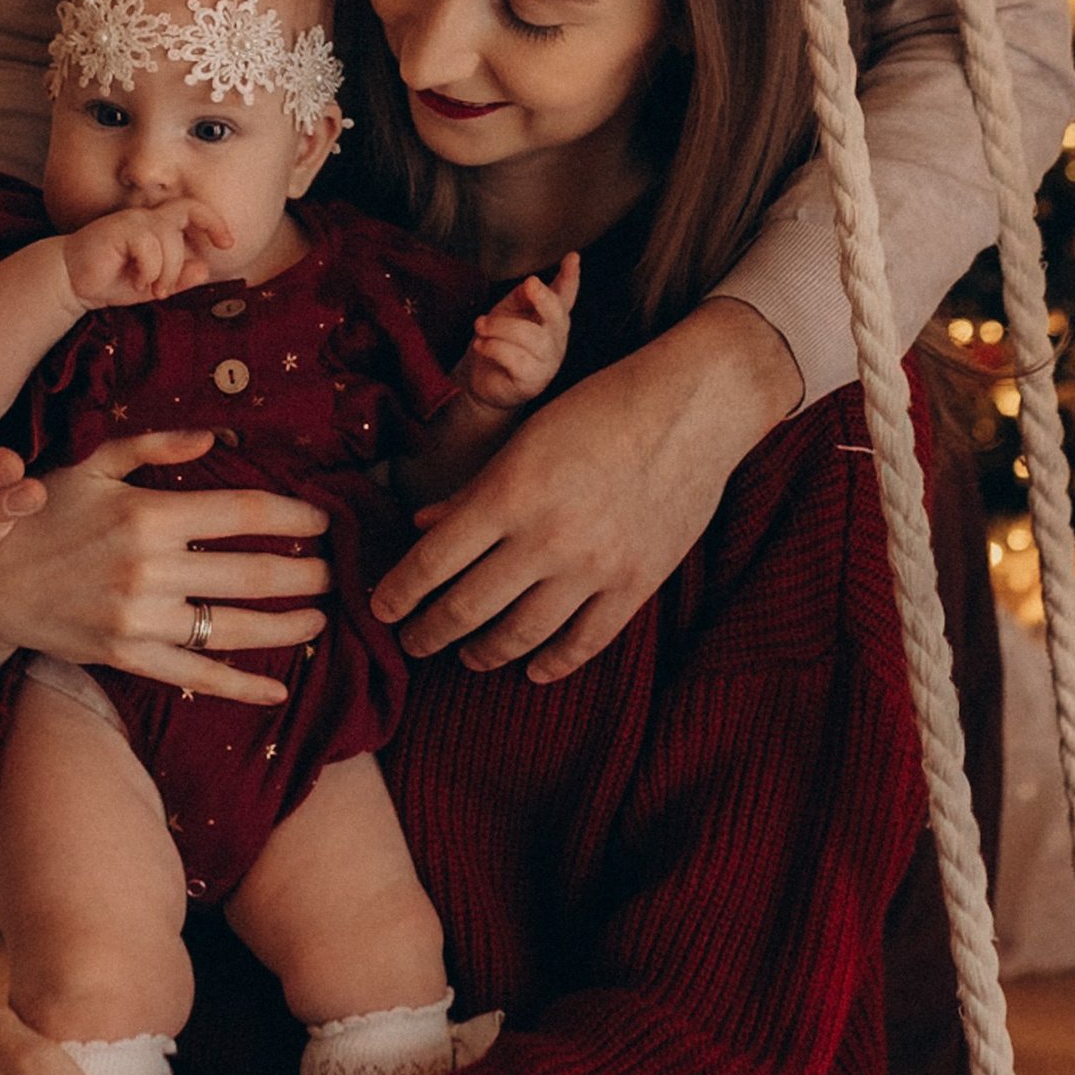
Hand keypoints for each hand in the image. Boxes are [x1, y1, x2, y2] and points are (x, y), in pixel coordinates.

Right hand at [0, 424, 331, 707]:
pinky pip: (194, 675)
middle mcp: (149, 569)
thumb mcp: (92, 462)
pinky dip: (240, 687)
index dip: (292, 514)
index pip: (243, 512)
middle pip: (251, 573)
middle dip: (303, 573)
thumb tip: (217, 436)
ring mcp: (138, 618)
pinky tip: (278, 691)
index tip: (321, 519)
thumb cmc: (40, 511)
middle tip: (333, 572)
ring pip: (232, 628)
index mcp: (147, 513)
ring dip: (286, 626)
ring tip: (320, 618)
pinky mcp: (125, 657)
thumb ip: (154, 445)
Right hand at [59, 210, 224, 308]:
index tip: (227, 244)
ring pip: (170, 238)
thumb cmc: (110, 280)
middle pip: (187, 213)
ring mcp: (132, 221)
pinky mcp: (118, 229)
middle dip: (195, 242)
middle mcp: (147, 217)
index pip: (193, 208)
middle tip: (179, 279)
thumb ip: (177, 279)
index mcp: (157, 226)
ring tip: (150, 289)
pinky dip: (149, 269)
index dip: (214, 221)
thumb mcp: (151, 285)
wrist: (70, 282)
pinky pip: (150, 246)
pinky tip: (136, 281)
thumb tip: (204, 269)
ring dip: (166, 271)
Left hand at [374, 297, 799, 681]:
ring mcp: (595, 566)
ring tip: (466, 657)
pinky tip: (533, 669)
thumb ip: (473, 490)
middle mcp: (547, 537)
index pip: (432, 562)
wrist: (694, 405)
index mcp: (509, 492)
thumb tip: (422, 527)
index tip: (380, 610)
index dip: (398, 594)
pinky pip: (585, 642)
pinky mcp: (637, 583)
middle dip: (428, 632)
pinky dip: (553, 663)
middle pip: (466, 608)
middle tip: (411, 642)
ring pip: (521, 636)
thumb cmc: (600, 409)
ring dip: (483, 654)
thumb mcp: (525, 438)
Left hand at [462, 253, 579, 412]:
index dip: (571, 278)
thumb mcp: (508, 312)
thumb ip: (522, 297)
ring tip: (480, 326)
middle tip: (529, 284)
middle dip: (545, 298)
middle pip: (558, 316)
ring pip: (530, 336)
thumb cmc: (498, 341)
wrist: (481, 380)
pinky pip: (514, 358)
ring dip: (500, 327)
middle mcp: (555, 339)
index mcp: (550, 318)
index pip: (565, 296)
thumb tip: (531, 285)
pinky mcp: (532, 381)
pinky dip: (493, 347)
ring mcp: (547, 362)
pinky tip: (481, 345)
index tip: (573, 258)